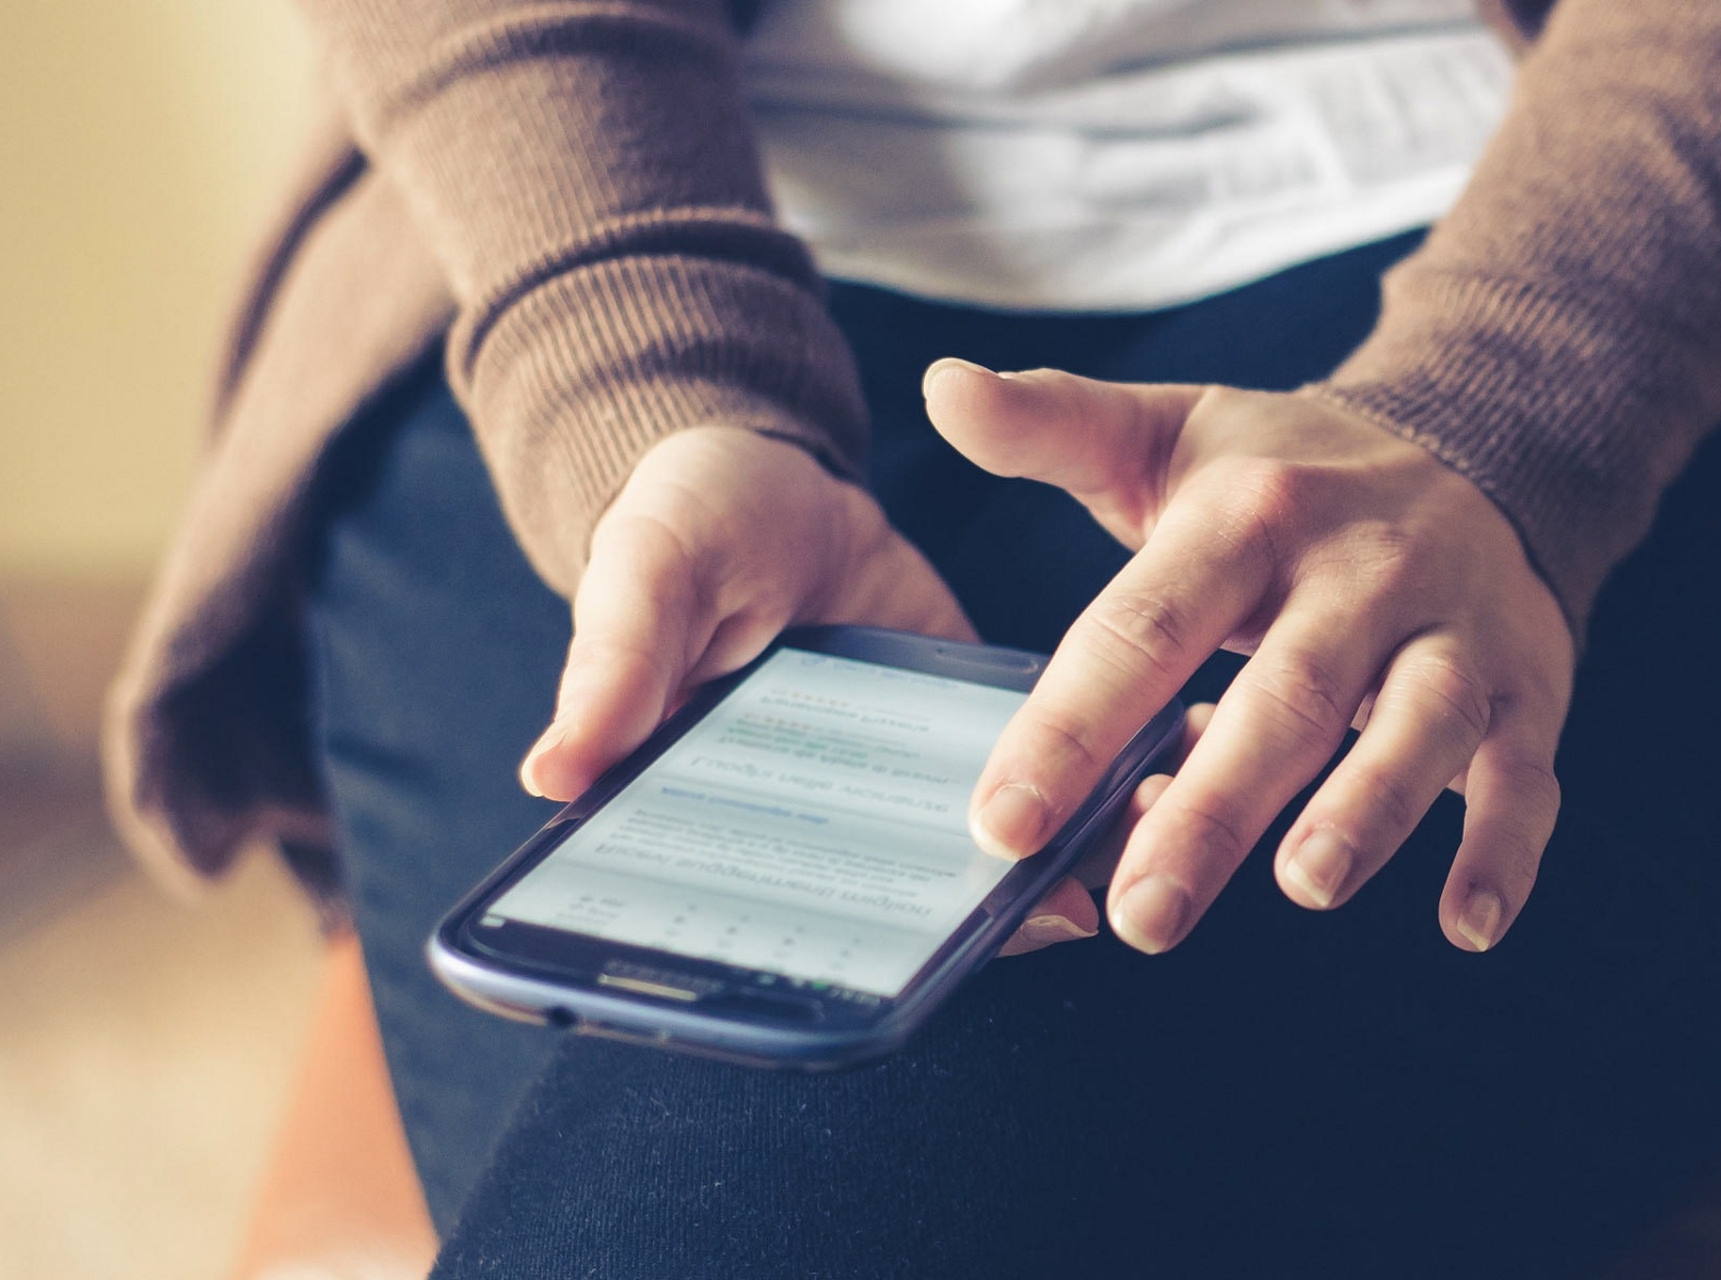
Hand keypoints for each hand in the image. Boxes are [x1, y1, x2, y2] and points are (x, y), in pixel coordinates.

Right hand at [512, 425, 1129, 953]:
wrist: (780, 473)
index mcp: (718, 807)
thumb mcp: (647, 572)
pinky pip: (1036, 777)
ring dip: (1050, 865)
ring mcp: (903, 779)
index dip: (823, 956)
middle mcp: (816, 818)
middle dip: (971, 924)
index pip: (762, 910)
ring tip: (1130, 860)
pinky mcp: (971, 726)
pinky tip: (1156, 778)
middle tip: (1056, 914)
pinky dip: (1091, 788)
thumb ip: (616, 663)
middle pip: (889, 906)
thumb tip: (553, 773)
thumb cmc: (684, 525)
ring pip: (973, 855)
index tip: (896, 971)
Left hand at [924, 360, 1574, 954]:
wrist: (1476, 442)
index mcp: (1248, 515)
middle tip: (1141, 913)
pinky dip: (1503, 848)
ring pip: (1417, 724)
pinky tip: (1466, 923)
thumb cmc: (1285, 472)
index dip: (1070, 727)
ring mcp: (1451, 630)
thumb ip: (1052, 425)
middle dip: (1212, 808)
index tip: (1003, 823)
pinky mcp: (1527, 686)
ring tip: (1304, 886)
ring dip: (1367, 809)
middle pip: (1282, 693)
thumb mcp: (1166, 435)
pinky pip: (1524, 774)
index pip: (1144, 626)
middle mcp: (1356, 570)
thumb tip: (941, 386)